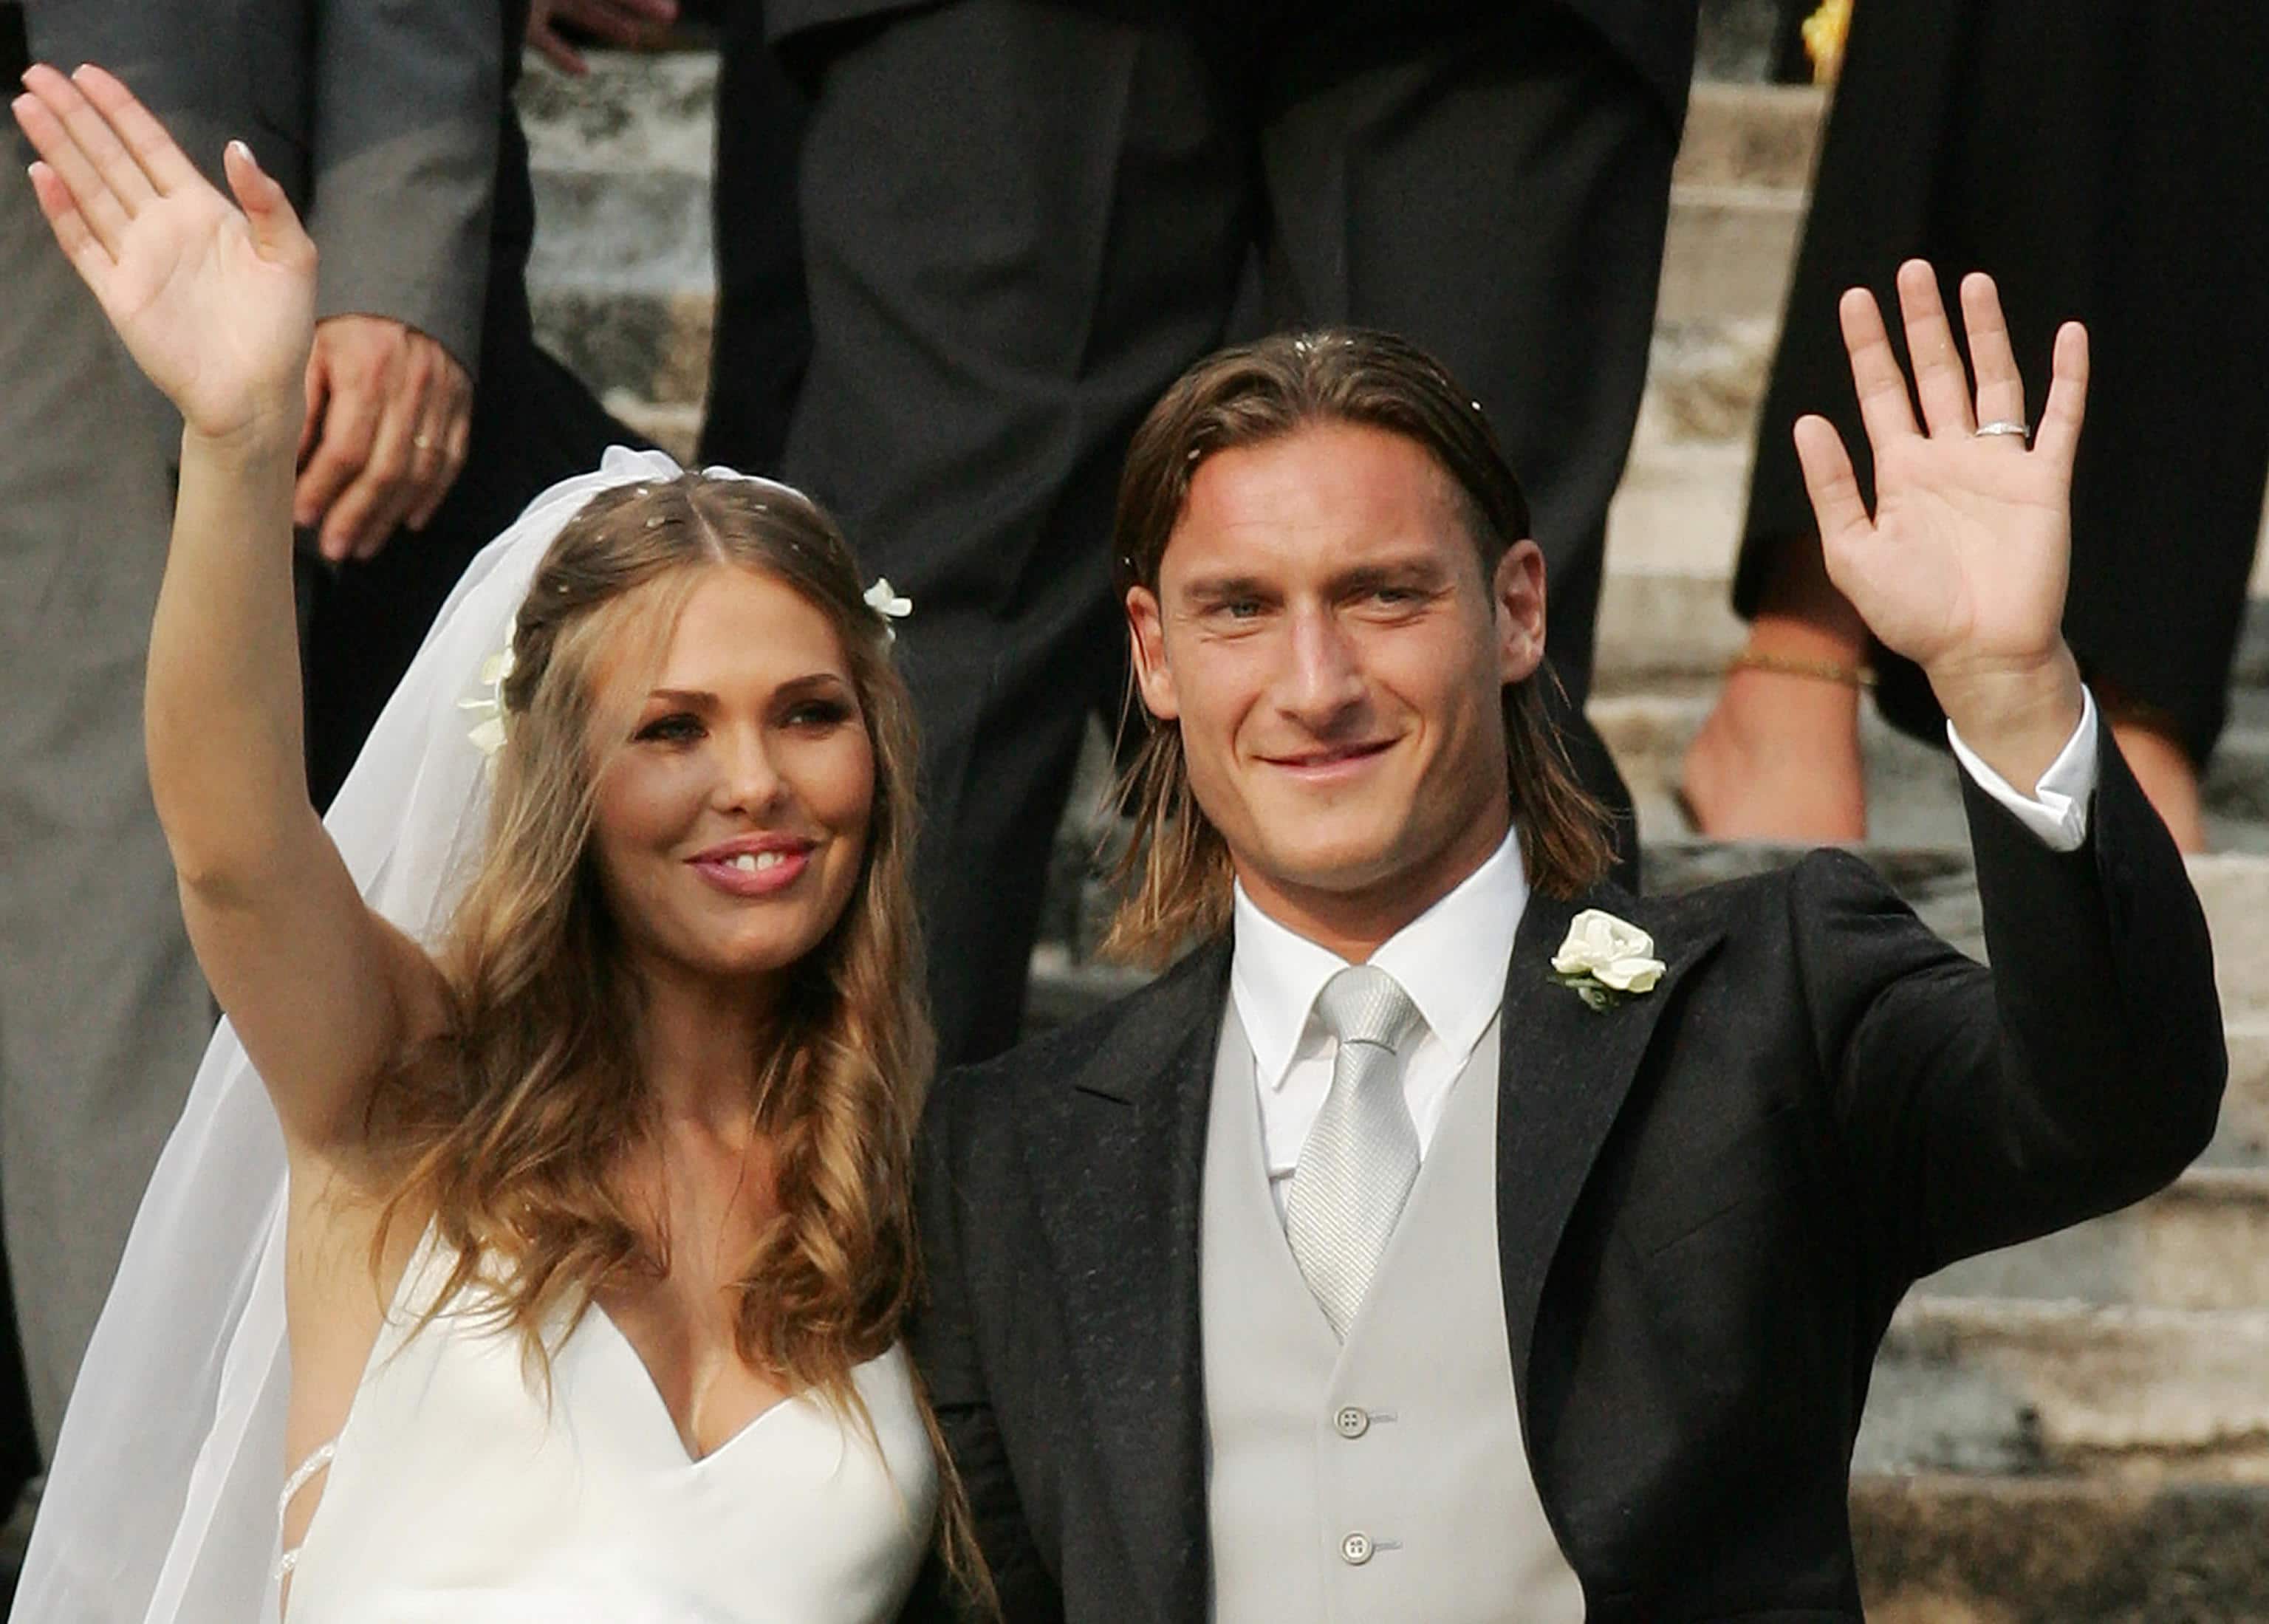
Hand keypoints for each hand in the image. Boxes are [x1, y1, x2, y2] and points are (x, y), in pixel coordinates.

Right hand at [12, 64, 313, 446]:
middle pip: (110, 158)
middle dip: (76, 116)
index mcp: (204, 210)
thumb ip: (269, 201)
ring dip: (59, 150)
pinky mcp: (120, 292)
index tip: (89, 74)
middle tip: (38, 73)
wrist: (260, 392)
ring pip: (89, 190)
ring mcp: (138, 257)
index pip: (153, 147)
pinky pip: (84, 244)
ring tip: (29, 106)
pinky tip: (43, 176)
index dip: (121, 110)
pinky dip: (63, 211)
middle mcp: (164, 226)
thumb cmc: (282, 327)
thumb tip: (237, 147)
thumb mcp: (292, 256)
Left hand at [293, 316, 472, 560]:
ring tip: (362, 545)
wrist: (409, 283)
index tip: (300, 516)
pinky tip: (408, 521)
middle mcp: (410, 388)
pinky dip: (430, 496)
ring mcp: (442, 400)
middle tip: (332, 548)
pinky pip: (451, 462)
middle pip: (385, 469)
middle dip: (356, 516)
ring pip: (419, 473)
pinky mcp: (462, 407)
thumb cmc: (347, 318)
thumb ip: (300, 399)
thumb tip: (285, 460)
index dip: (323, 487)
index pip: (346, 446)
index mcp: (367, 369)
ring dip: (389, 516)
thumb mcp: (312, 343)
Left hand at [527, 0, 679, 74]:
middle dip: (636, 5)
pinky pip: (543, 39)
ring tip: (634, 38)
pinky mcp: (519, 23)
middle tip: (669, 17)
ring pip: (579, 12)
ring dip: (608, 24)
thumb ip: (591, 5)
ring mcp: (536, 1)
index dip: (641, 1)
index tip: (670, 13)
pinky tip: (584, 73)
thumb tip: (662, 10)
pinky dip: (562, 55)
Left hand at [1796, 261, 2089, 777]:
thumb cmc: (1911, 613)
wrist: (1976, 654)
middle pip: (1935, 373)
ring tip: (1971, 282)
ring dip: (1984, 333)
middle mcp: (1948, 458)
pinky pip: (2060, 420)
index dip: (1868, 346)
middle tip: (1912, 270)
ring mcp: (1998, 466)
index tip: (1855, 298)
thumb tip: (1807, 420)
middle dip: (1922, 324)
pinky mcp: (2044, 482)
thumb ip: (1832, 487)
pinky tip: (2067, 333)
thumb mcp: (1852, 551)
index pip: (1881, 393)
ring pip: (1992, 381)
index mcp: (1900, 472)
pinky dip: (2067, 377)